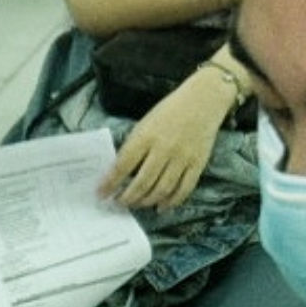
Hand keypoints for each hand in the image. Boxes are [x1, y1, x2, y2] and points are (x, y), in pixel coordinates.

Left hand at [101, 68, 235, 212]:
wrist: (204, 99)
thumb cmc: (169, 110)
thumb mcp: (145, 123)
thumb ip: (134, 146)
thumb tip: (120, 172)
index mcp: (146, 136)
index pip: (123, 166)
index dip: (110, 183)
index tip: (101, 194)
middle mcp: (163, 149)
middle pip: (142, 183)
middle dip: (128, 197)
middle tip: (119, 203)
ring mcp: (182, 158)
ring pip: (161, 189)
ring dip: (146, 201)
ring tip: (137, 204)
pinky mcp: (197, 164)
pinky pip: (184, 189)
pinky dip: (171, 202)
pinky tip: (161, 207)